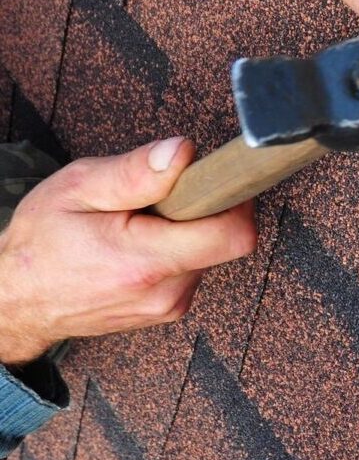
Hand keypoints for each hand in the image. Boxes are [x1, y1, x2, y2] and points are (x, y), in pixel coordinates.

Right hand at [0, 138, 255, 365]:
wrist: (16, 300)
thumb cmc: (41, 242)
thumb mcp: (78, 189)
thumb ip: (135, 172)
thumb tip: (183, 152)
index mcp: (146, 262)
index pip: (234, 234)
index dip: (236, 196)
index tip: (217, 175)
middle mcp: (166, 291)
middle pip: (225, 237)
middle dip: (201, 206)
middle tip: (156, 196)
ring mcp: (170, 305)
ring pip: (209, 250)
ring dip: (186, 226)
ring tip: (138, 221)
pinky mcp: (168, 308)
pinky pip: (193, 265)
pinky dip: (175, 245)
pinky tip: (138, 241)